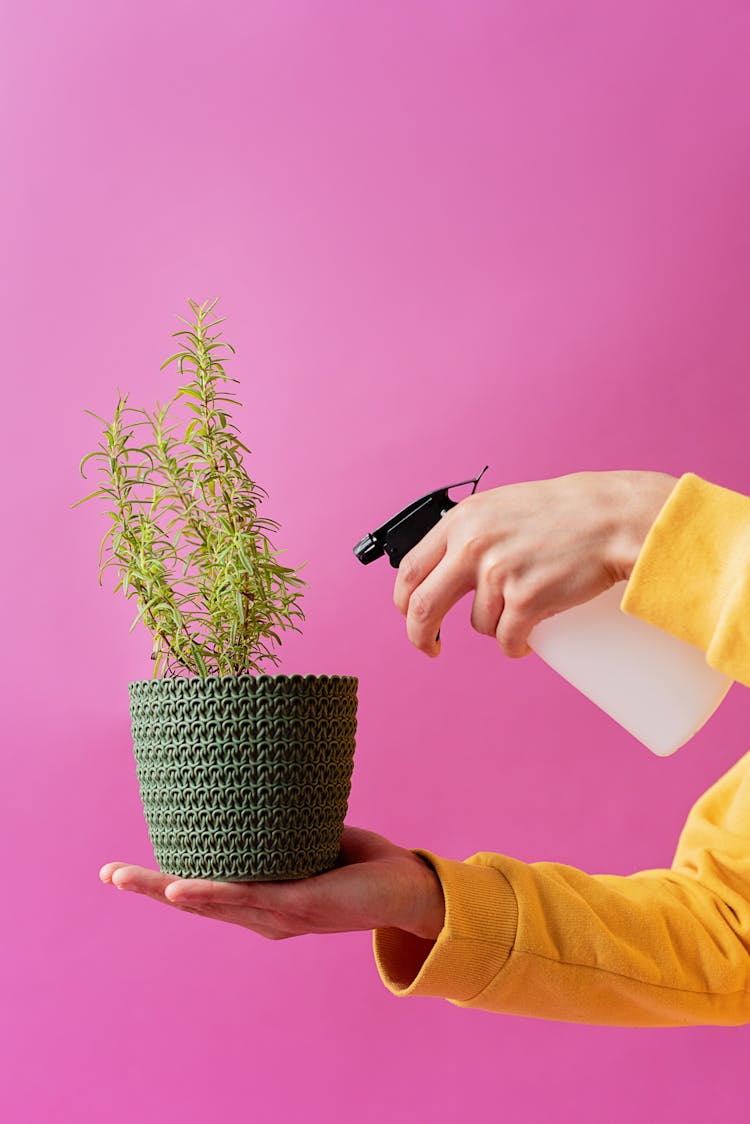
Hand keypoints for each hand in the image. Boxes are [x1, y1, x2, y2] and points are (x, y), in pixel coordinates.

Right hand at [99, 826, 444, 941]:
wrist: (409, 888)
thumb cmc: (361, 864)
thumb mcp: (312, 841)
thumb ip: (283, 825)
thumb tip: (261, 783)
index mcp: (262, 901)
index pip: (205, 891)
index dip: (165, 881)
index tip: (124, 870)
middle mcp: (264, 915)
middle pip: (196, 902)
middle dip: (150, 888)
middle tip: (108, 872)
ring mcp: (280, 914)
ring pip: (213, 902)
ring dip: (168, 890)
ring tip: (127, 877)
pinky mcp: (301, 906)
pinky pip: (252, 896)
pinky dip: (215, 892)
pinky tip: (185, 887)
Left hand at [394, 470, 676, 658]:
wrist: (611, 518)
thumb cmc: (562, 513)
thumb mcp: (500, 508)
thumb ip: (469, 534)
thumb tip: (440, 570)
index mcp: (461, 521)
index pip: (409, 569)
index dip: (404, 601)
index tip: (411, 616)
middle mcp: (472, 546)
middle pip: (422, 607)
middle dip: (421, 635)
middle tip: (430, 647)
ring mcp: (499, 575)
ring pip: (478, 625)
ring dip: (497, 628)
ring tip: (522, 611)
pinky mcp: (526, 600)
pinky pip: (507, 640)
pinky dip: (515, 646)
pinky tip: (525, 639)